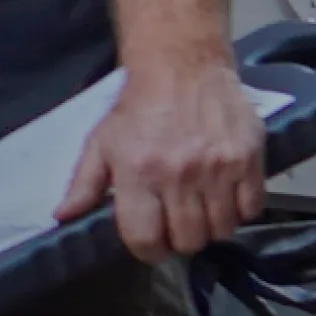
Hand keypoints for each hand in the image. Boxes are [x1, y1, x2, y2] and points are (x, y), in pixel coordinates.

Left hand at [56, 56, 264, 261]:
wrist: (182, 64)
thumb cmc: (138, 108)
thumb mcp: (101, 142)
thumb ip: (84, 184)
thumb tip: (63, 217)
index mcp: (138, 173)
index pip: (146, 240)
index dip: (149, 250)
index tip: (153, 243)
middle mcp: (179, 175)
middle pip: (188, 241)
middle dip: (181, 239)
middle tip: (178, 222)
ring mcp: (218, 168)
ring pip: (221, 231)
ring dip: (211, 227)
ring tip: (203, 208)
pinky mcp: (249, 158)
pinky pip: (252, 209)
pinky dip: (241, 209)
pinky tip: (226, 194)